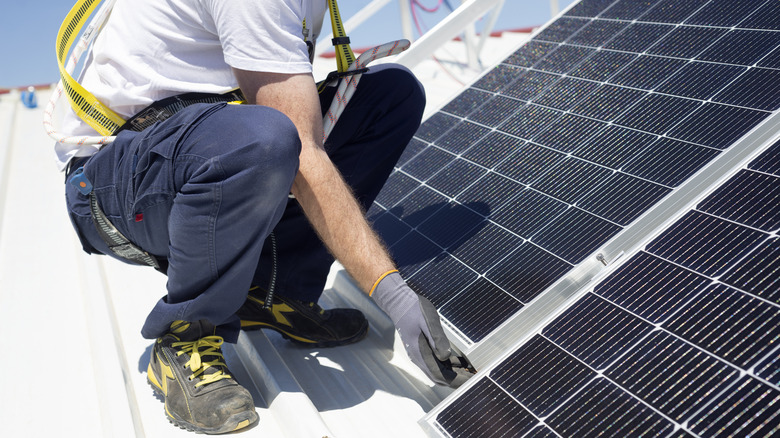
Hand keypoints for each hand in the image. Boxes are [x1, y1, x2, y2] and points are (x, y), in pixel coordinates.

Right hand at [372, 272, 471, 386]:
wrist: (398, 302)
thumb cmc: (414, 309)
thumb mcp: (428, 321)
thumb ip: (437, 338)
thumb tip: (446, 356)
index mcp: (420, 354)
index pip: (440, 375)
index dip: (456, 380)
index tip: (472, 380)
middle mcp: (419, 358)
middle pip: (440, 377)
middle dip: (457, 380)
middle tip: (475, 377)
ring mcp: (420, 355)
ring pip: (438, 372)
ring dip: (454, 374)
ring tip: (471, 371)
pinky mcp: (422, 350)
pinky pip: (436, 363)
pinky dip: (449, 366)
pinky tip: (460, 361)